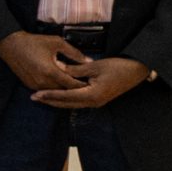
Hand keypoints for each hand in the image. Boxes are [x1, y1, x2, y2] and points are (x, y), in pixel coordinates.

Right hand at [0, 31, 93, 93]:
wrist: (10, 44)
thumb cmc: (33, 42)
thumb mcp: (56, 42)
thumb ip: (74, 53)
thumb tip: (89, 61)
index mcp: (51, 71)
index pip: (72, 84)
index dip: (83, 85)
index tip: (92, 84)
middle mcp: (43, 81)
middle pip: (64, 91)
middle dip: (74, 89)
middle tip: (87, 87)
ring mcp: (35, 85)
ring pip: (55, 92)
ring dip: (64, 89)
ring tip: (76, 87)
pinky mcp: (29, 85)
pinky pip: (46, 90)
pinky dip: (54, 88)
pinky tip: (61, 84)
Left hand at [32, 56, 147, 109]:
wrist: (138, 70)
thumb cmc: (118, 66)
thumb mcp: (94, 66)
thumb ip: (75, 70)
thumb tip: (58, 69)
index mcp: (93, 95)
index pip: (66, 97)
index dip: (50, 95)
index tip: (36, 94)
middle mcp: (93, 102)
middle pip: (67, 104)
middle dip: (50, 101)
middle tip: (33, 97)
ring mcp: (96, 102)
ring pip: (72, 104)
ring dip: (57, 101)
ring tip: (42, 97)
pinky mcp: (98, 99)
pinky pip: (78, 101)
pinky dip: (66, 99)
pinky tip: (57, 95)